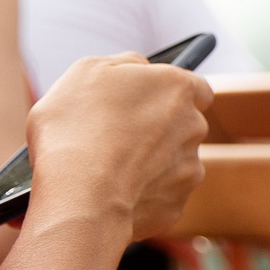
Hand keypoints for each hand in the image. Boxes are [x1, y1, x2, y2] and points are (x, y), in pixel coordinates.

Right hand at [25, 53, 212, 238]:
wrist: (78, 196)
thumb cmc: (76, 128)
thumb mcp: (88, 71)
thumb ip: (125, 64)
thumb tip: (140, 67)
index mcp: (178, 88)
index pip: (194, 87)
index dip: (168, 96)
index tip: (146, 104)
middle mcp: (194, 126)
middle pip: (181, 126)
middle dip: (156, 132)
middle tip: (115, 139)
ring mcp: (189, 168)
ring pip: (171, 163)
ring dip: (148, 165)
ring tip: (106, 171)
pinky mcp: (176, 205)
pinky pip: (159, 197)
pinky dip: (140, 197)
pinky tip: (111, 195)